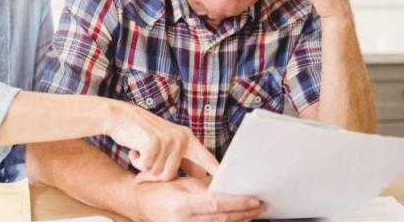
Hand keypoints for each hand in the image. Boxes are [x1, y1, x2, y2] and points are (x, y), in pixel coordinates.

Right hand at [103, 101, 218, 181]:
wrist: (120, 116)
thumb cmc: (143, 133)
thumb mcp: (168, 142)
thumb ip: (184, 158)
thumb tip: (200, 174)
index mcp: (188, 138)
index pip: (207, 159)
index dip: (217, 172)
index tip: (229, 184)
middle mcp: (181, 138)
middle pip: (172, 175)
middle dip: (155, 174)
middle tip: (147, 161)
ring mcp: (168, 139)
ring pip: (159, 173)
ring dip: (145, 167)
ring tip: (142, 151)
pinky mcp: (153, 142)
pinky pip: (146, 167)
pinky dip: (137, 161)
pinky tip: (135, 149)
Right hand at [131, 177, 266, 221]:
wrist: (142, 204)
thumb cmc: (162, 190)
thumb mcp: (183, 184)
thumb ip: (205, 191)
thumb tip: (229, 194)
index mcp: (182, 206)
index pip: (216, 205)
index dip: (237, 203)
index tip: (254, 200)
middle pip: (222, 220)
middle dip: (245, 213)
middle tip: (261, 206)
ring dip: (240, 221)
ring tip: (255, 213)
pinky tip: (239, 221)